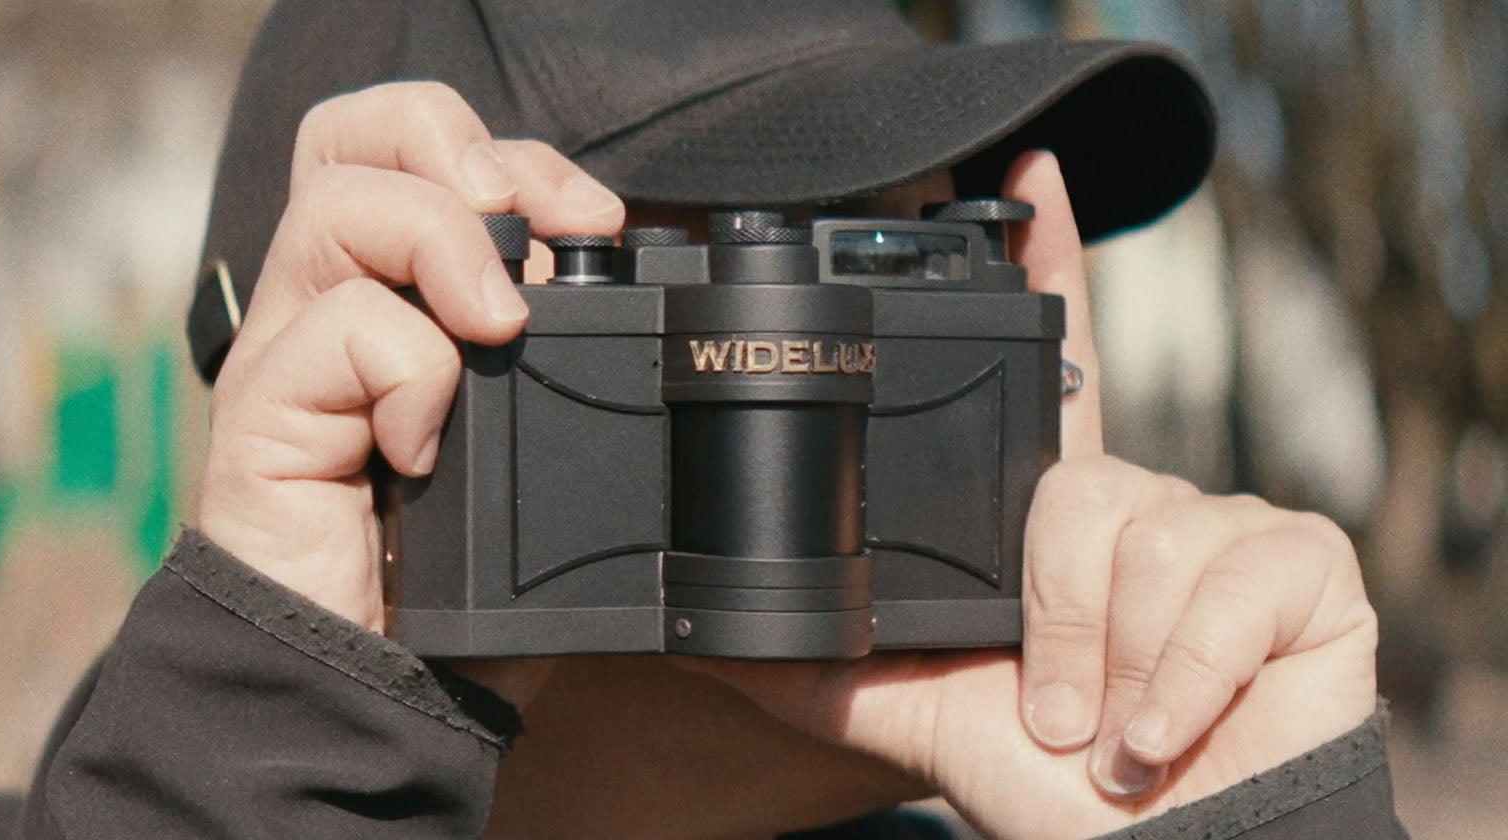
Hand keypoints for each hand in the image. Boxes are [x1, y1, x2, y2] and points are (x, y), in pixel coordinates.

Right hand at [197, 81, 622, 640]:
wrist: (372, 687)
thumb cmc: (457, 581)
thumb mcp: (538, 459)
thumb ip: (567, 371)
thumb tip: (628, 292)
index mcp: (396, 301)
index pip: (420, 157)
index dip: (509, 156)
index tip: (595, 222)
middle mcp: (334, 308)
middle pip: (353, 138)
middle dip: (449, 142)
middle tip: (525, 220)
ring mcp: (294, 356)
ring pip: (339, 203)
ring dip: (443, 243)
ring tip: (499, 325)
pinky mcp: (265, 416)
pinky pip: (341, 329)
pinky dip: (412, 371)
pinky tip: (426, 448)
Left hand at [690, 150, 1379, 838]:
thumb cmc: (1051, 780)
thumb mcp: (917, 706)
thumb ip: (824, 663)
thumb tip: (708, 638)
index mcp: (1061, 520)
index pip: (1059, 366)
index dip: (1050, 264)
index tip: (1021, 177)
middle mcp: (1145, 501)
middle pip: (1073, 485)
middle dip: (1051, 625)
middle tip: (1055, 707)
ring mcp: (1228, 527)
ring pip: (1136, 534)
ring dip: (1107, 665)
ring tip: (1113, 723)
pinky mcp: (1302, 565)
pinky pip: (1219, 583)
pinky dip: (1178, 680)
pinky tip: (1168, 726)